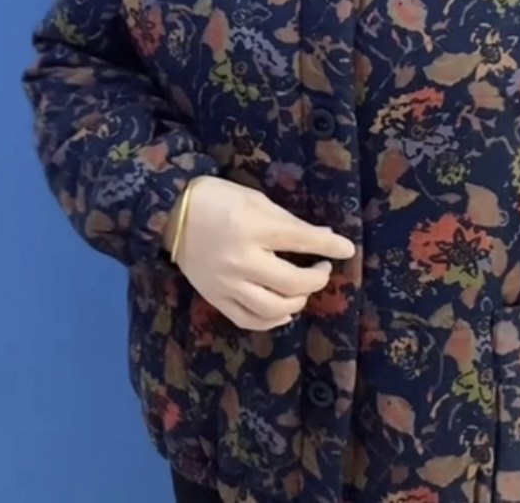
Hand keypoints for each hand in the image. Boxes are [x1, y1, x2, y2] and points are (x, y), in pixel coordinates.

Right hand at [164, 176, 354, 330]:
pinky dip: (272, 320)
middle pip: (292, 283)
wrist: (171, 214)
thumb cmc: (219, 199)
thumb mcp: (257, 200)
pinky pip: (248, 319)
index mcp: (253, 227)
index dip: (330, 247)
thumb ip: (290, 222)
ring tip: (303, 290)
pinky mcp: (215, 298)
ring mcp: (226, 283)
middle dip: (317, 278)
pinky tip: (284, 311)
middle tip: (322, 269)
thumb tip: (326, 238)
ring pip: (273, 308)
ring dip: (297, 302)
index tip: (348, 250)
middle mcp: (242, 260)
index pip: (302, 241)